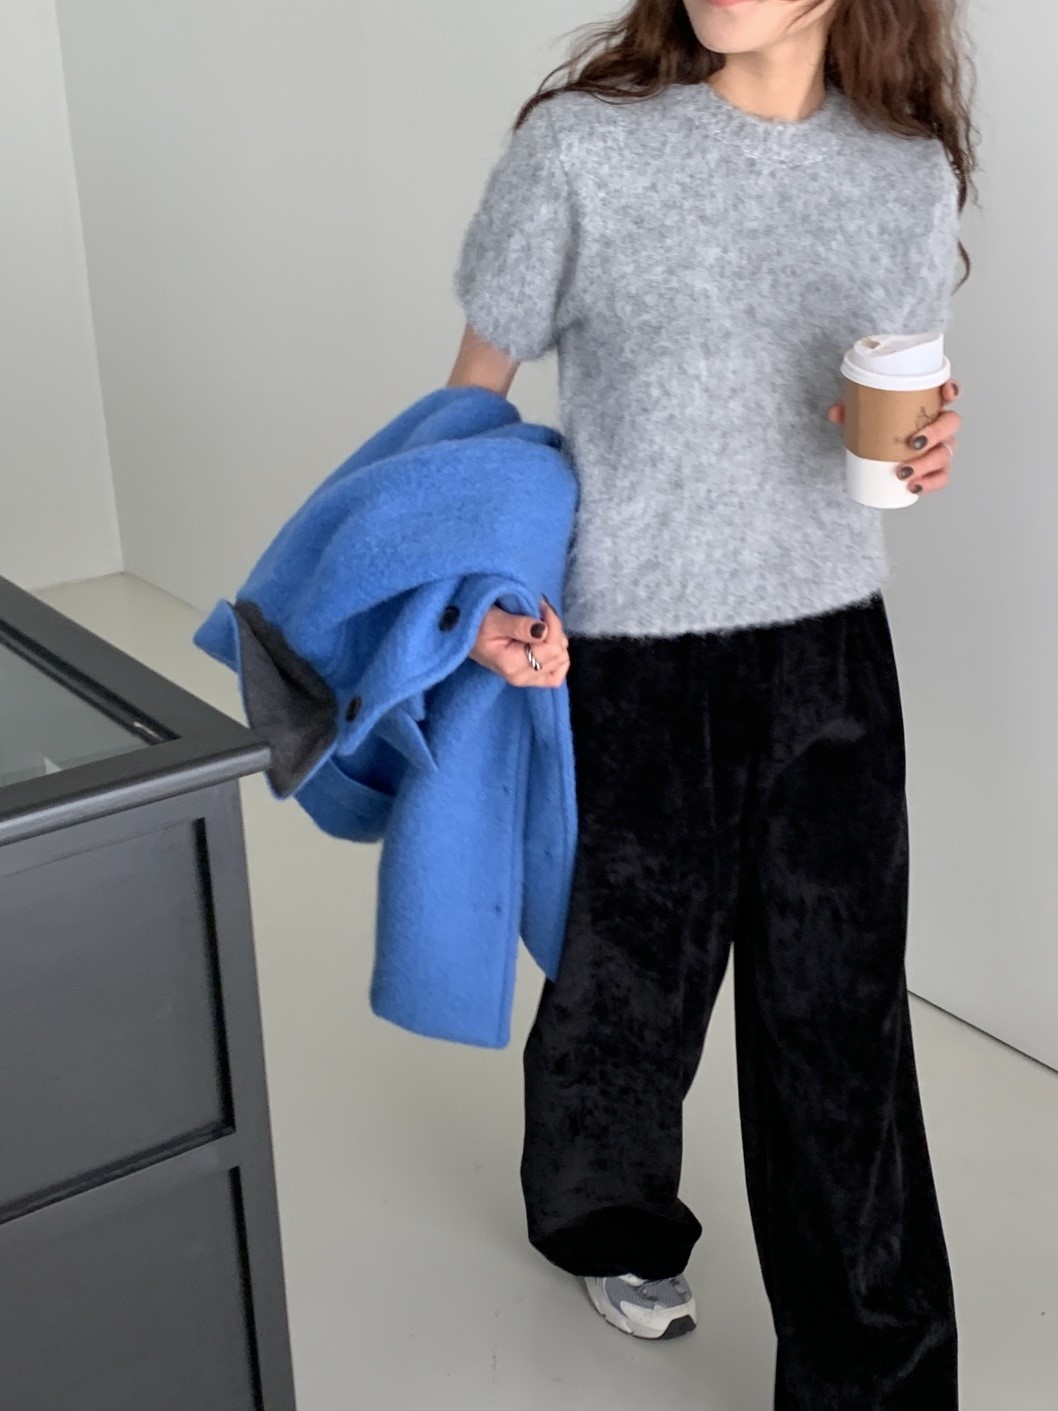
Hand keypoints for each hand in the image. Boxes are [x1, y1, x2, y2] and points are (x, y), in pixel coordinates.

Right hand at [468, 596, 570, 687]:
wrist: (464, 635)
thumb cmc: (476, 624)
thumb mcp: (494, 620)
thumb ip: (518, 626)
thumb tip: (543, 631)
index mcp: (513, 665)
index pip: (552, 648)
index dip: (552, 623)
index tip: (540, 606)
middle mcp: (523, 677)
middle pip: (559, 654)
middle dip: (554, 630)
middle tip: (540, 613)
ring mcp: (528, 679)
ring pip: (561, 662)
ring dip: (556, 640)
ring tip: (540, 625)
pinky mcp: (531, 677)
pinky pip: (556, 674)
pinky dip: (558, 657)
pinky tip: (548, 642)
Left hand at [827, 377, 961, 495]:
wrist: (874, 448)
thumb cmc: (877, 423)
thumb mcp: (862, 413)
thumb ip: (850, 410)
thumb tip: (835, 413)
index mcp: (927, 403)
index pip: (948, 392)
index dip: (953, 390)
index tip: (947, 393)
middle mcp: (940, 423)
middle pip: (951, 424)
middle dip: (935, 434)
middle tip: (913, 445)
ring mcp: (940, 446)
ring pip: (945, 453)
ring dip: (927, 464)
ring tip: (903, 472)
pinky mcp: (935, 469)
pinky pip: (941, 477)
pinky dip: (930, 483)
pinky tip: (915, 487)